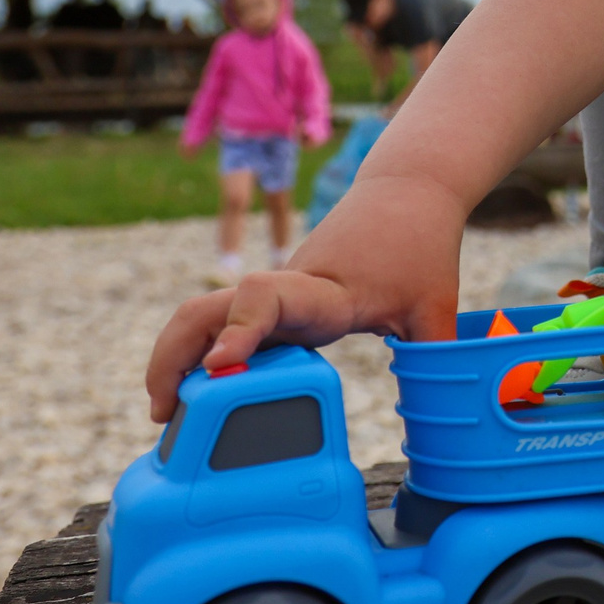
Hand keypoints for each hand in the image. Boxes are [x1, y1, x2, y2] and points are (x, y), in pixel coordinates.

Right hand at [145, 173, 463, 421]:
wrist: (408, 188)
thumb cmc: (422, 245)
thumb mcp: (436, 306)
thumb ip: (435, 358)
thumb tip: (440, 413)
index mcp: (325, 292)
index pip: (266, 300)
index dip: (239, 331)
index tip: (218, 368)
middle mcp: (286, 291)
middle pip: (203, 310)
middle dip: (171, 358)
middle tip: (163, 415)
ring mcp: (273, 292)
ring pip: (203, 314)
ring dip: (174, 356)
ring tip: (167, 414)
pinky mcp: (275, 298)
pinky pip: (221, 319)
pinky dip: (197, 349)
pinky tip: (197, 391)